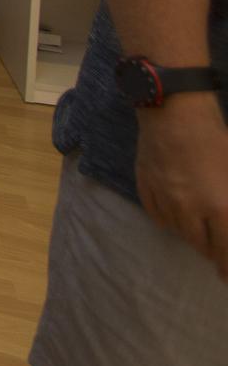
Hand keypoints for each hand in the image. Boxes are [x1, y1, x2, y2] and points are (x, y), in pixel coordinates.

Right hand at [136, 95, 227, 278]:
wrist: (175, 112)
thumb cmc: (217, 141)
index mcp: (221, 208)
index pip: (227, 253)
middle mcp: (191, 211)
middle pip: (203, 247)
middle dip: (213, 251)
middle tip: (219, 251)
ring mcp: (165, 201)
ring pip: (180, 233)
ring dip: (193, 234)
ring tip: (200, 227)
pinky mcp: (146, 190)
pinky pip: (159, 216)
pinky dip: (170, 218)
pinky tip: (178, 210)